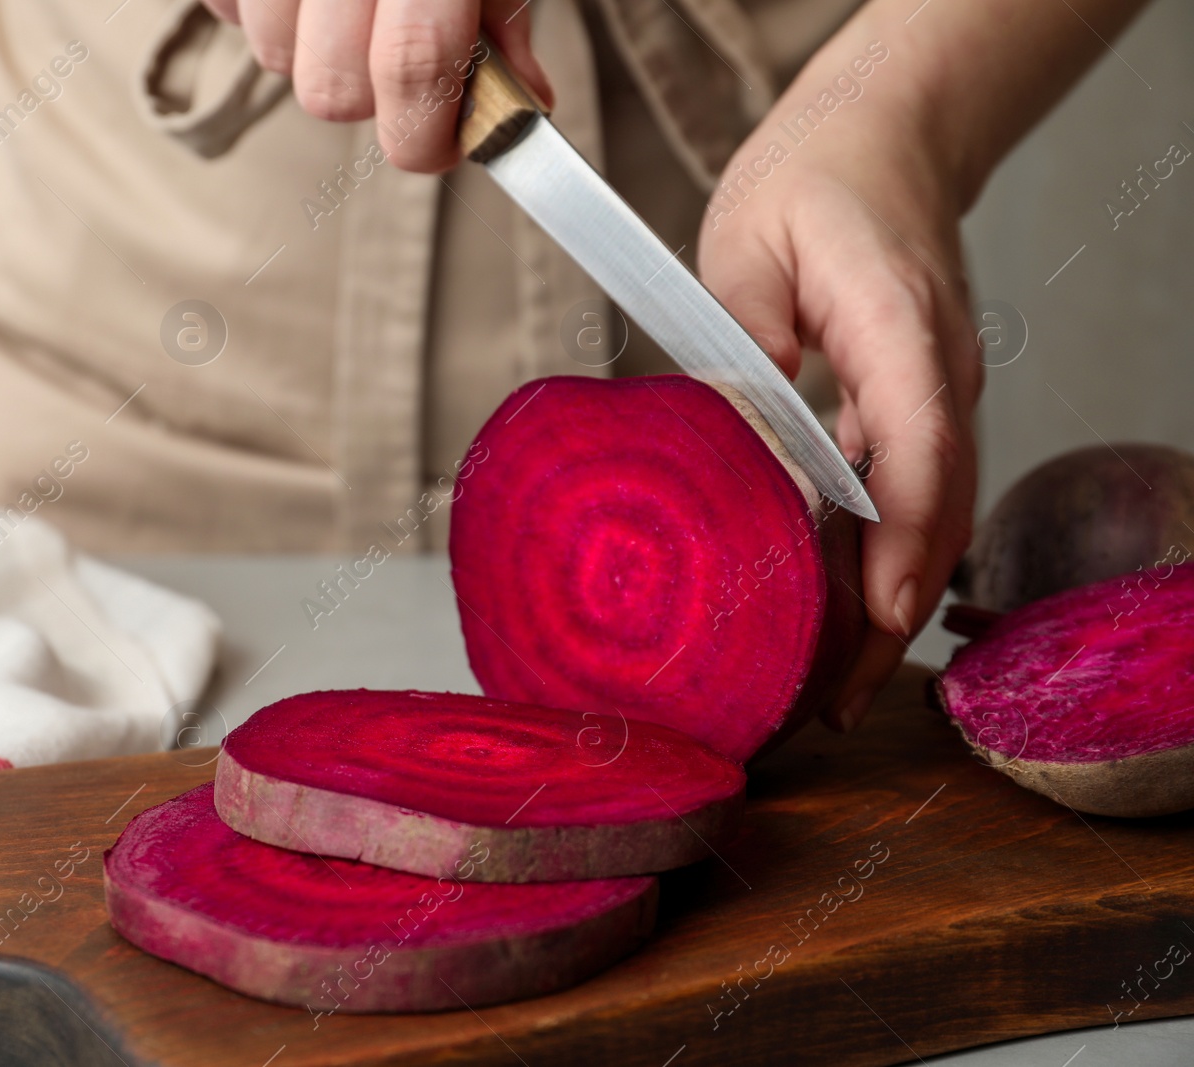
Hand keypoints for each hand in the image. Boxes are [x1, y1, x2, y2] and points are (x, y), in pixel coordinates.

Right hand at [200, 0, 552, 171]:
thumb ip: (504, 21)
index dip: (429, 131)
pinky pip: (228, 9)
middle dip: (368, 94)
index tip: (445, 143)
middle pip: (330, 89)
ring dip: (312, 48)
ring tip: (346, 2)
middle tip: (394, 51)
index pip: (415, 69)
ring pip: (272, 56)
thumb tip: (521, 108)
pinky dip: (262, 6)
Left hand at [697, 68, 981, 732]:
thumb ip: (741, 338)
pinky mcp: (916, 403)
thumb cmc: (813, 178)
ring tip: (829, 686)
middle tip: (833, 699)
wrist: (881, 136)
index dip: (902, 537)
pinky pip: (907, 493)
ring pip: (928, 513)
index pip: (917, 444)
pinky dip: (878, 555)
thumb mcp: (747, 241)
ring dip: (886, 598)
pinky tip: (830, 608)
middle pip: (936, 506)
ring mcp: (937, 390)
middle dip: (893, 609)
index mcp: (898, 323)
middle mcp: (937, 369)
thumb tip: (731, 433)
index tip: (879, 612)